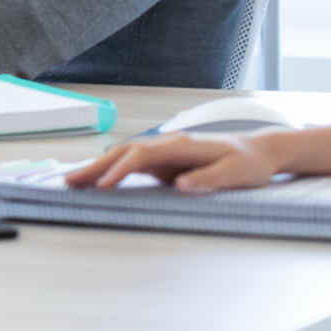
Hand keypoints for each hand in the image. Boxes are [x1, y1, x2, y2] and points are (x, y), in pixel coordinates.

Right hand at [64, 132, 278, 192]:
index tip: (102, 187)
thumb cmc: (249, 163)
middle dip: (95, 167)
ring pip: (124, 156)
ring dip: (99, 168)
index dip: (119, 170)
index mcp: (182, 145)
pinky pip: (133, 163)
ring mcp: (166, 151)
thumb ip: (207, 178)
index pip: (141, 155)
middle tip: (69, 182)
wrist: (261, 151)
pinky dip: (112, 170)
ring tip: (74, 181)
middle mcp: (169, 144)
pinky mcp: (166, 161)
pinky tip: (99, 179)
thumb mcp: (235, 174)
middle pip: (124, 152)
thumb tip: (179, 185)